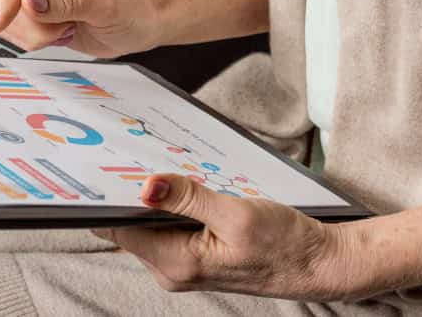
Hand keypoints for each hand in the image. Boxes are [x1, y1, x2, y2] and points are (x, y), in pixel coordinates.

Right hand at [0, 0, 160, 56]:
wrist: (136, 22)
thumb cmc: (130, 8)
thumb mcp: (106, 7)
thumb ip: (67, 3)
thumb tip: (28, 0)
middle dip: (34, 22)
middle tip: (68, 28)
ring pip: (5, 10)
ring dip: (35, 32)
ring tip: (68, 26)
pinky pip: (9, 22)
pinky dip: (31, 36)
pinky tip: (58, 30)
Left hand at [94, 175, 351, 300]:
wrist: (316, 264)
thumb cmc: (284, 243)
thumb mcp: (237, 214)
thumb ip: (189, 199)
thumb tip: (146, 186)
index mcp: (175, 262)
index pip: (118, 229)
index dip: (109, 197)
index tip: (105, 164)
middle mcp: (171, 269)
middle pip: (131, 225)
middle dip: (134, 191)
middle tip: (139, 151)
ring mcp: (182, 265)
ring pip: (151, 223)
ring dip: (158, 196)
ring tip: (169, 165)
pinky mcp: (194, 257)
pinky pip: (169, 227)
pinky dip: (173, 205)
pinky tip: (188, 186)